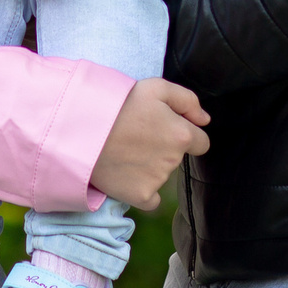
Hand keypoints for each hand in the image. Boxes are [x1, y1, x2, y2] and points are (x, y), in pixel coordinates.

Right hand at [90, 78, 209, 209]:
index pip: (201, 143)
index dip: (185, 134)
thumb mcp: (155, 88)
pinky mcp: (140, 196)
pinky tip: (127, 174)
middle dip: (164, 148)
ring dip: (150, 166)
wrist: (82, 129)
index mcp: (181, 135)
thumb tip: (205, 120)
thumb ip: (187, 100)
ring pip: (162, 175)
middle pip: (177, 157)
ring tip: (125, 149)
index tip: (164, 130)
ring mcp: (157, 181)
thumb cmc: (119, 104)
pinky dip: (142, 191)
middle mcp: (173, 160)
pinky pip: (151, 199)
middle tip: (137, 135)